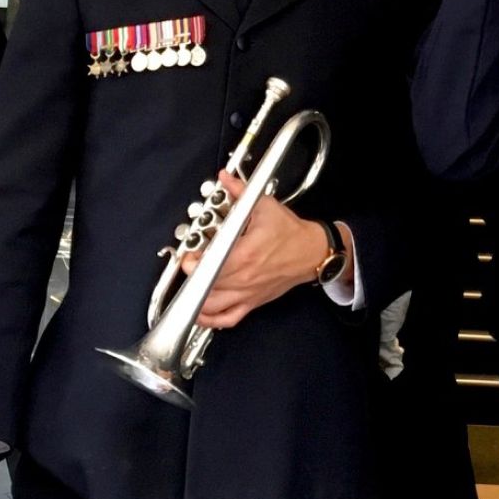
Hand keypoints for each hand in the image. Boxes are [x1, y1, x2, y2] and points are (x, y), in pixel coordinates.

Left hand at [180, 170, 328, 328]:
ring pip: (213, 306)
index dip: (193, 263)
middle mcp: (244, 278)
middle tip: (187, 266)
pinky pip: (228, 319)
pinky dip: (211, 320)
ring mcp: (247, 293)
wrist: (312, 252)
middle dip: (191, 277)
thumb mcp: (265, 207)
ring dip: (195, 300)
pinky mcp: (252, 302)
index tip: (188, 255)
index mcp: (245, 254)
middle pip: (206, 285)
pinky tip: (201, 315)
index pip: (210, 266)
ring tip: (187, 289)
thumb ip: (241, 192)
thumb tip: (226, 178)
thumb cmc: (291, 233)